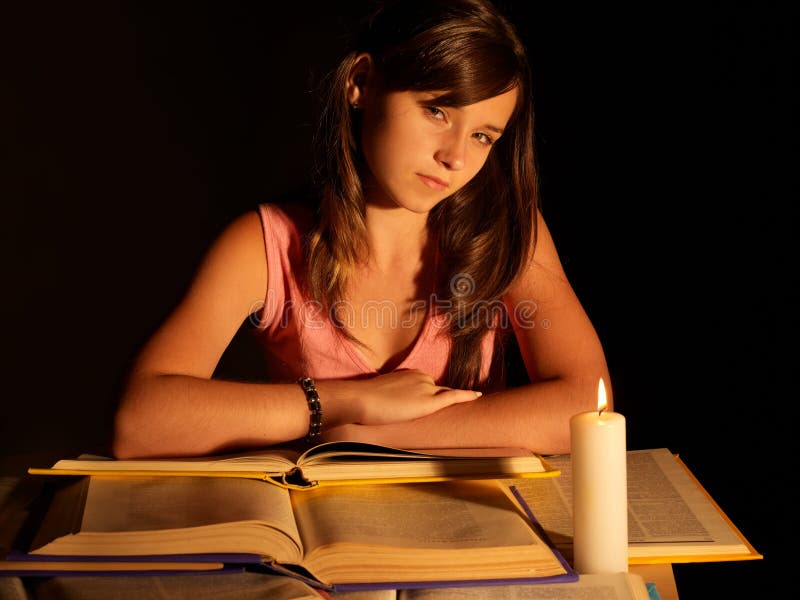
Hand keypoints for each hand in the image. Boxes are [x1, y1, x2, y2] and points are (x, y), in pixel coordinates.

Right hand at [345, 369, 480, 425]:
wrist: (361, 399)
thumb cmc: (364, 400)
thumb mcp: (381, 394)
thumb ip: (393, 397)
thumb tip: (393, 406)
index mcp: (410, 374)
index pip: (427, 387)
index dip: (429, 396)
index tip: (430, 403)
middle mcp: (421, 377)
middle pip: (437, 393)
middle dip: (435, 404)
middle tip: (424, 416)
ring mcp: (426, 388)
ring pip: (442, 398)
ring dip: (444, 406)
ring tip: (435, 415)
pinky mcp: (429, 401)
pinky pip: (453, 397)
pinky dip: (466, 396)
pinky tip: (478, 396)